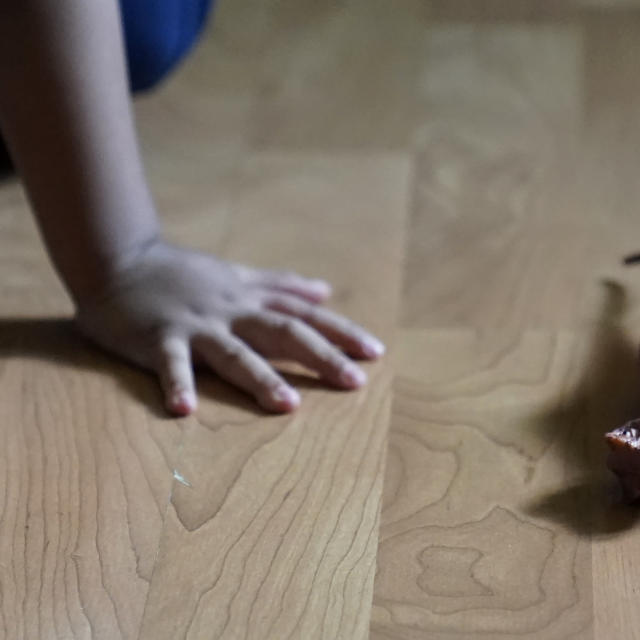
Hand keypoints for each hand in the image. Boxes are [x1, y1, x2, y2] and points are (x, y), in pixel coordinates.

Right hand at [74, 241, 383, 415]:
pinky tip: (184, 410)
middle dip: (321, 356)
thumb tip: (324, 291)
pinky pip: (169, 362)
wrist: (118, 259)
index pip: (306, 317)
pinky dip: (177, 383)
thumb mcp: (237, 276)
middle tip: (354, 381)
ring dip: (260, 377)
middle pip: (283, 333)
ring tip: (287, 405)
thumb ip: (281, 285)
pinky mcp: (157, 336)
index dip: (341, 333)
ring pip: (234, 351)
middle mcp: (232, 311)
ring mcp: (196, 324)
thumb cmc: (182, 274)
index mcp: (251, 301)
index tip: (376, 353)